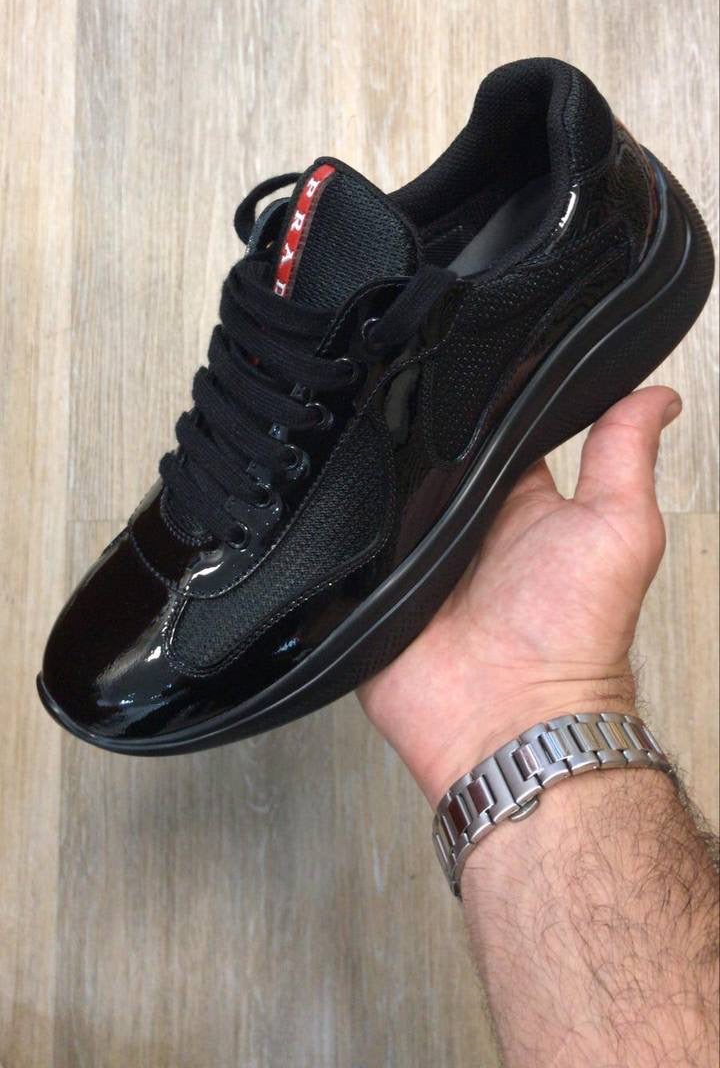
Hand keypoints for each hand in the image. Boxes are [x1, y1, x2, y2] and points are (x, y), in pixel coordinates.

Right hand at [358, 386, 681, 804]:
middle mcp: (465, 528)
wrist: (511, 722)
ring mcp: (415, 561)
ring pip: (381, 495)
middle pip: (429, 458)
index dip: (483, 398)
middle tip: (406, 401)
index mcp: (520, 504)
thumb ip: (625, 457)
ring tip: (368, 450)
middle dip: (415, 430)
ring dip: (375, 476)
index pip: (495, 431)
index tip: (469, 358)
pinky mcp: (372, 594)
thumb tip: (659, 398)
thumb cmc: (576, 639)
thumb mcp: (619, 528)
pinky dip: (339, 531)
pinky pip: (343, 550)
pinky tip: (336, 506)